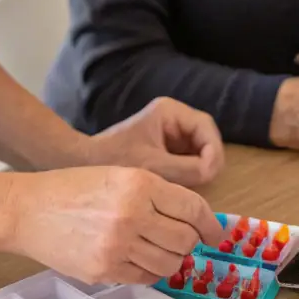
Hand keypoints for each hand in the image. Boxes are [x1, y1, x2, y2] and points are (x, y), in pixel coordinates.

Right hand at [10, 166, 224, 285]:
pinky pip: (145, 279)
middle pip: (185, 239)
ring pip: (169, 264)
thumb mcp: (118, 176)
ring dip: (171, 259)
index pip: (192, 207)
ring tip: (157, 249)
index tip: (215, 232)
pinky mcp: (103, 270)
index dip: (210, 223)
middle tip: (181, 239)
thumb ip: (156, 194)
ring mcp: (117, 246)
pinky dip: (149, 272)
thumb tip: (194, 221)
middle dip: (189, 242)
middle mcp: (131, 214)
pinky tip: (137, 258)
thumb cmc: (74, 188)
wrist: (27, 209)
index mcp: (138, 183)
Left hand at [93, 97, 225, 187]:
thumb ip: (187, 168)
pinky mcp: (167, 150)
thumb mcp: (154, 166)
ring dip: (200, 168)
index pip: (205, 126)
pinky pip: (189, 160)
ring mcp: (171, 134)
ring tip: (192, 186)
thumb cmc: (116, 160)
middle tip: (205, 182)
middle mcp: (173, 119)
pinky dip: (191, 173)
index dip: (213, 149)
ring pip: (200, 151)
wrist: (85, 164)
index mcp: (169, 112)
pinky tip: (181, 186)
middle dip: (208, 159)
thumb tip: (211, 172)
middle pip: (205, 138)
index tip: (209, 172)